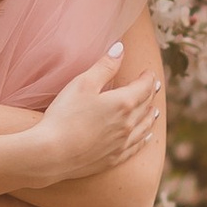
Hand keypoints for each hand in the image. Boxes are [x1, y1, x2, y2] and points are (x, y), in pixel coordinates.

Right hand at [29, 45, 161, 186]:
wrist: (52, 154)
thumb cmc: (65, 115)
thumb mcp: (83, 83)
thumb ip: (104, 65)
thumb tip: (120, 48)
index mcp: (123, 103)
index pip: (143, 87)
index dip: (147, 78)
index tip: (148, 72)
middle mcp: (128, 124)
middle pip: (145, 106)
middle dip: (150, 94)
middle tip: (153, 87)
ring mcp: (122, 143)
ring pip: (144, 127)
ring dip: (151, 117)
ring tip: (155, 111)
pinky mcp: (113, 158)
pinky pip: (136, 147)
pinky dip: (144, 139)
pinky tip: (146, 137)